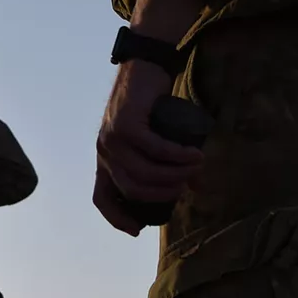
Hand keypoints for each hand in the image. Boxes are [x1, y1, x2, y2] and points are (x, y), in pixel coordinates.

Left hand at [94, 60, 202, 232]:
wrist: (144, 67)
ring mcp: (112, 138)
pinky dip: (177, 155)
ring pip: (144, 171)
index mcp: (105, 159)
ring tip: (196, 167)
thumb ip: (167, 164)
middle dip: (163, 193)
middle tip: (187, 185)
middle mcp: (104, 151)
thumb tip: (195, 188)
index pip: (101, 198)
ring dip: (174, 175)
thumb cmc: (152, 106)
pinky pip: (154, 149)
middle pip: (132, 189)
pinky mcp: (127, 123)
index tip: (138, 230)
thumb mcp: (155, 139)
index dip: (116, 218)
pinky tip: (195, 155)